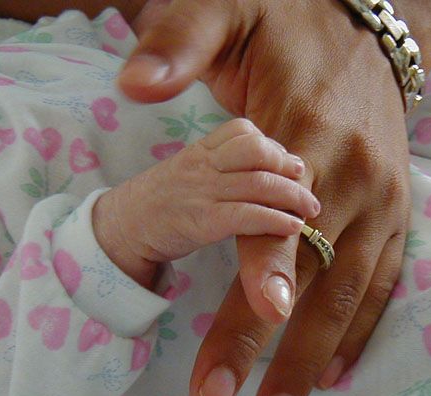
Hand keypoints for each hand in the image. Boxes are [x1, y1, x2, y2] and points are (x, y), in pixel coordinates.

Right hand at [93, 118, 318, 284]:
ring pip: (257, 183)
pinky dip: (275, 220)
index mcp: (200, 150)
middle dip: (287, 166)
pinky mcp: (201, 221)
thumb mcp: (188, 173)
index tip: (288, 163)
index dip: (272, 145)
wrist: (121, 229)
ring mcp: (201, 192)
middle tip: (305, 182)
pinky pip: (247, 215)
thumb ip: (220, 167)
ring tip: (309, 209)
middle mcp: (202, 165)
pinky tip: (292, 226)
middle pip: (256, 151)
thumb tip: (262, 174)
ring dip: (292, 196)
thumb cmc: (161, 202)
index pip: (242, 130)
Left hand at [117, 0, 420, 395]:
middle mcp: (353, 179)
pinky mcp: (394, 210)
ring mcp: (381, 199)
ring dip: (313, 357)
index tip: (230, 347)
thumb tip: (132, 84)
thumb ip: (182, 44)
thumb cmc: (291, 27)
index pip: (278, 227)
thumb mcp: (230, 13)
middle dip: (271, 350)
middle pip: (310, 278)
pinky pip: (381, 280)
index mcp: (309, 136)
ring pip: (348, 293)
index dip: (257, 286)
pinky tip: (337, 368)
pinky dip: (360, 329)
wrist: (366, 27)